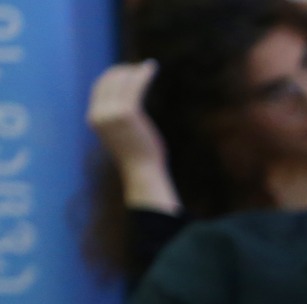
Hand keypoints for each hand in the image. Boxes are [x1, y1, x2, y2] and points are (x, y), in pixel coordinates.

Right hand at [88, 61, 177, 211]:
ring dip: (134, 71)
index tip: (125, 71)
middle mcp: (98, 114)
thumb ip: (116, 120)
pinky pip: (135, 87)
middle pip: (107, 81)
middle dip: (122, 71)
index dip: (111, 77)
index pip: (99, 89)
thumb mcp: (120, 136)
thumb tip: (125, 107)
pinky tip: (151, 68)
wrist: (142, 172)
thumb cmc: (137, 157)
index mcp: (94, 118)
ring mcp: (111, 113)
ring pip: (121, 82)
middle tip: (138, 68)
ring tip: (147, 67)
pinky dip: (143, 75)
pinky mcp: (127, 112)